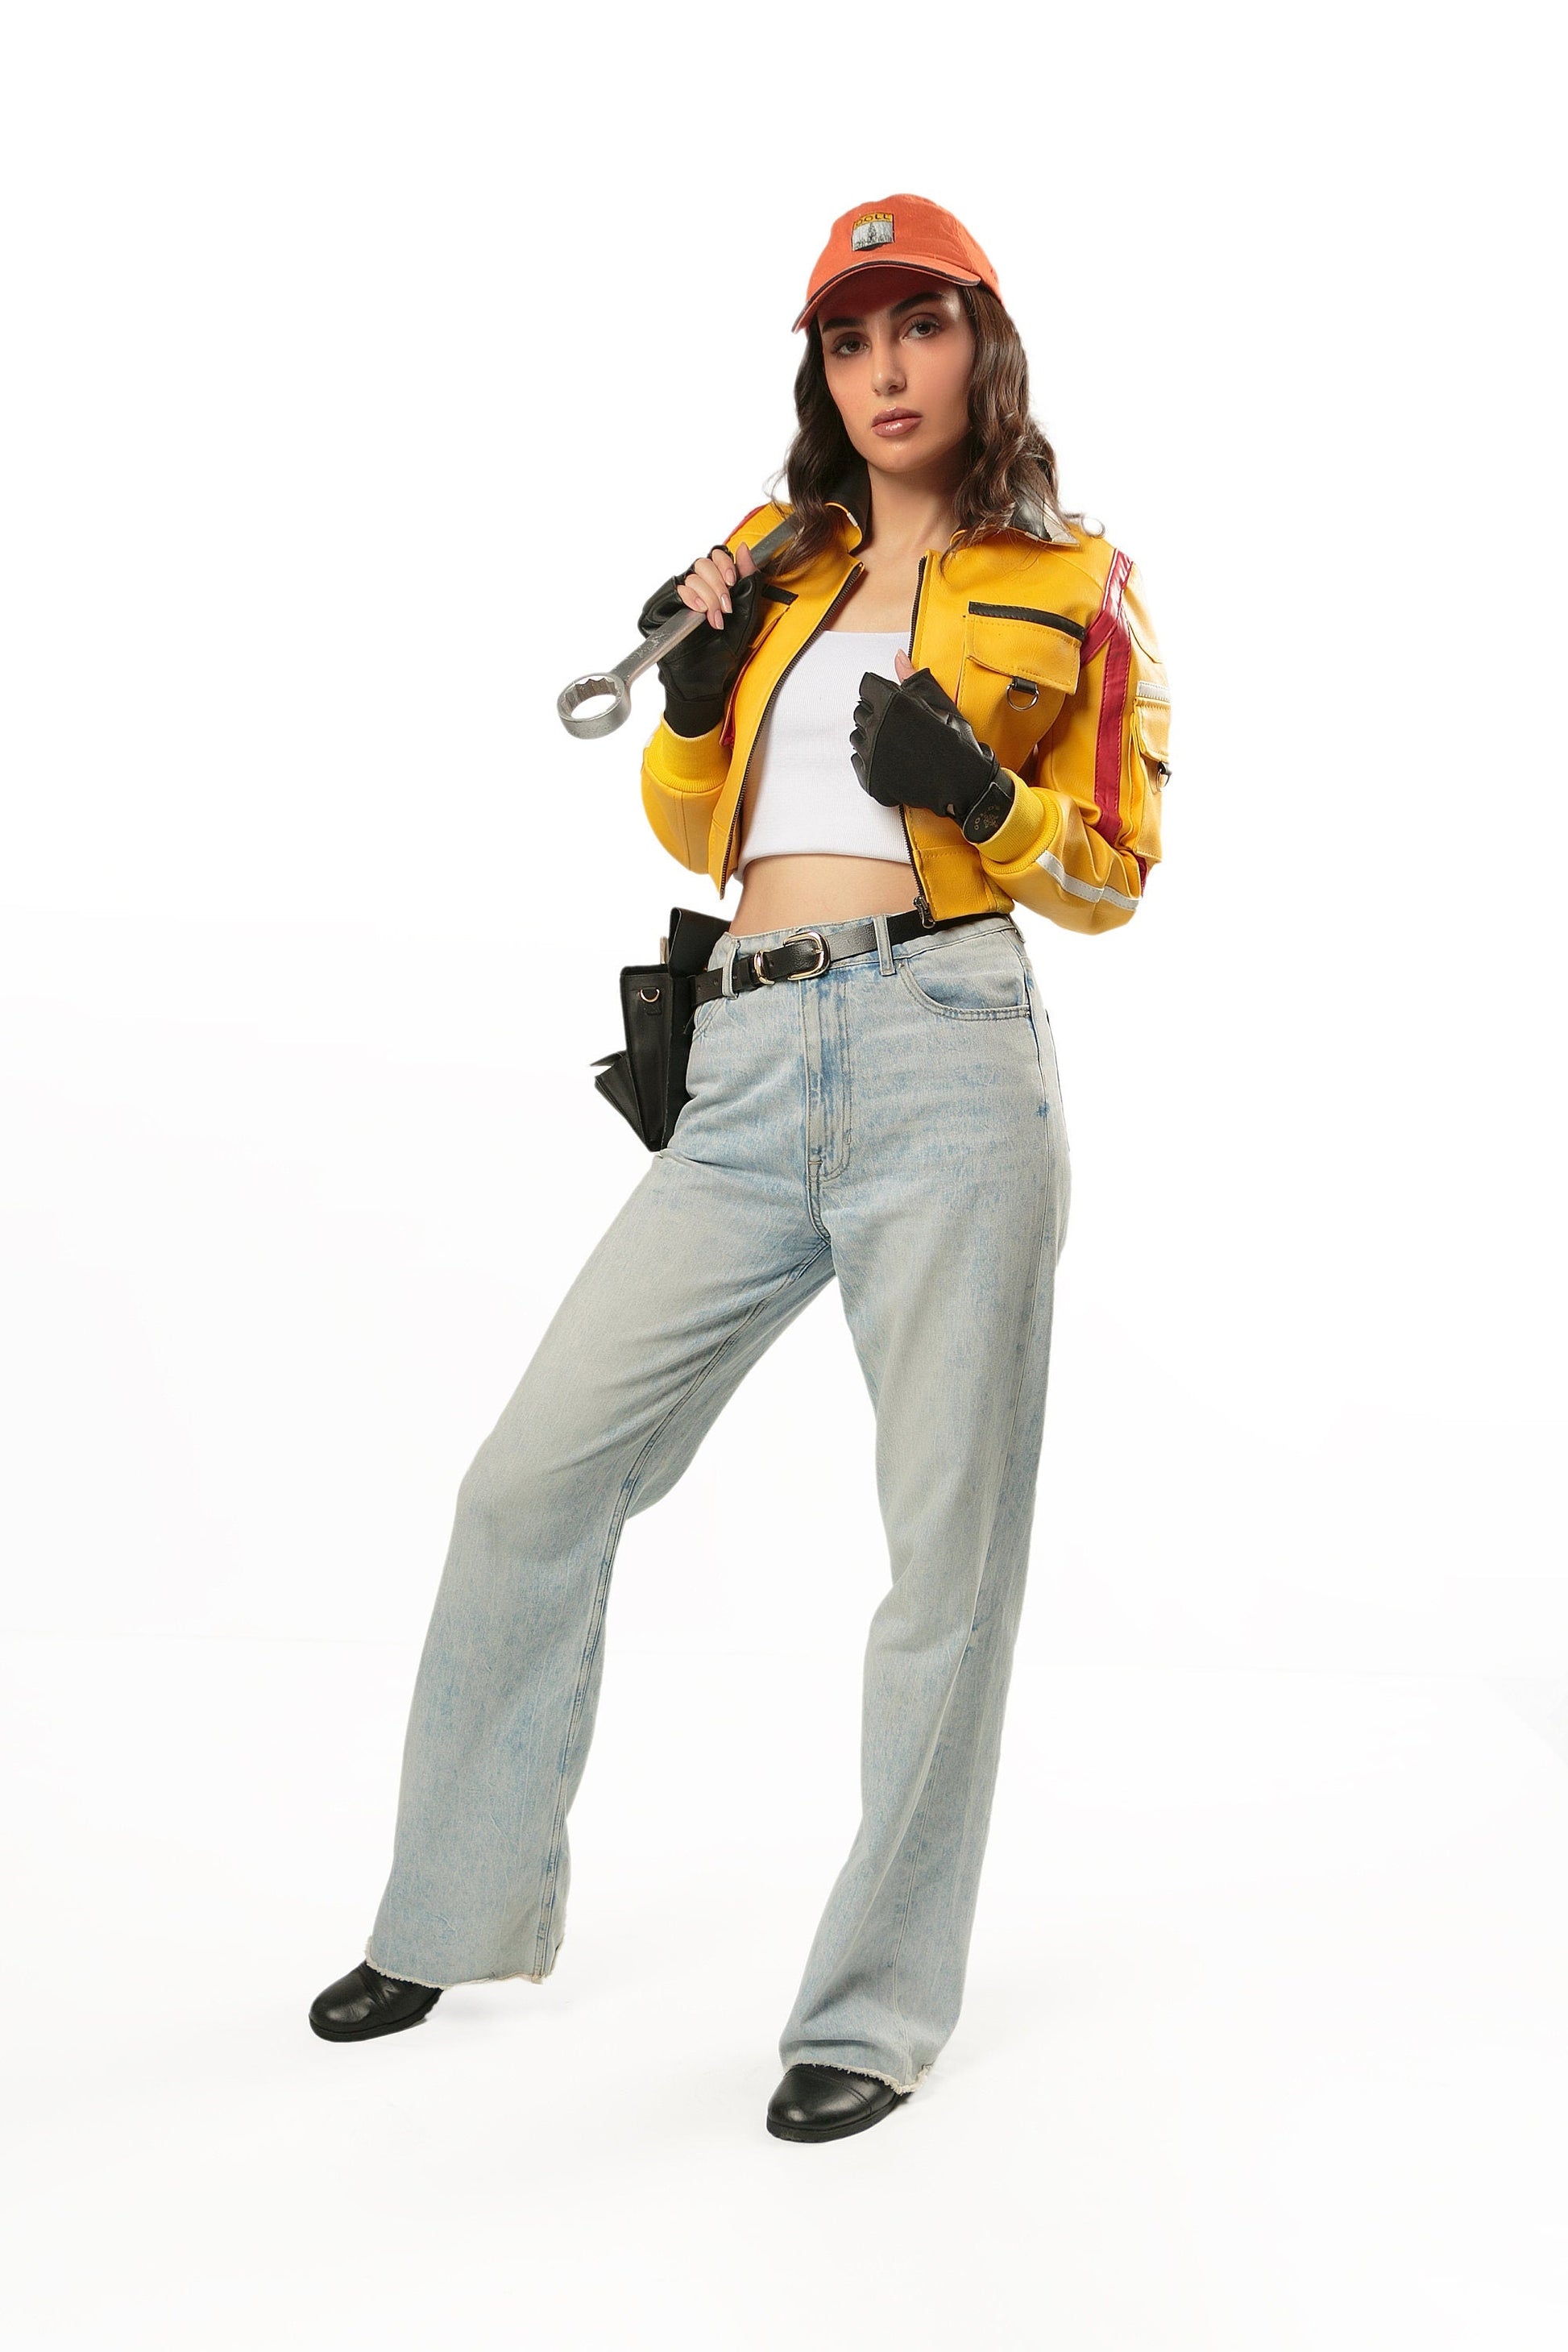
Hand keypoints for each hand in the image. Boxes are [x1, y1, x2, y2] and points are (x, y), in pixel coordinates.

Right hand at [638, 539, 762, 736]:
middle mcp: (693, 589)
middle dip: (718, 586)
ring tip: (713, 619)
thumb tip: (746, 550)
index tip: (733, 581)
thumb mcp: (745, 614)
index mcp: (712, 586)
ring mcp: (675, 599)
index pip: (715, 557)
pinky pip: (674, 590)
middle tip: (725, 609)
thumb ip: (748, 581)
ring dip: (707, 597)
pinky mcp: (658, 609)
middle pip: (702, 563)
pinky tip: (698, 612)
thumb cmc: (722, 652)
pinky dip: (689, 598)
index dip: (725, 564)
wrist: (705, 679)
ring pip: (691, 576)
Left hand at [849, 665, 1017, 842]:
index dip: (880, 693)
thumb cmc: (953, 739)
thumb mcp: (935, 699)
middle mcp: (877, 727)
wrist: (960, 779)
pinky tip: (891, 759)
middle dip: (875, 714)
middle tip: (899, 725)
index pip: (866, 688)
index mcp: (891, 703)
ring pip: (857, 737)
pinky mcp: (871, 777)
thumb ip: (910, 676)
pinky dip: (870, 759)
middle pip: (860, 712)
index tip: (891, 701)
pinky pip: (858, 761)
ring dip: (870, 736)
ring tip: (896, 742)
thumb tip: (898, 656)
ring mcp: (872, 754)